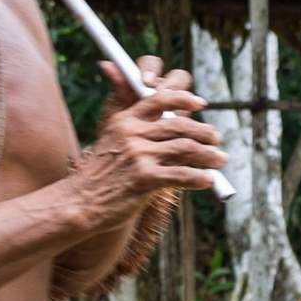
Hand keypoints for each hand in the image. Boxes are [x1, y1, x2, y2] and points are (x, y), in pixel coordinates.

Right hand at [68, 58, 224, 228]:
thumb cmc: (100, 175)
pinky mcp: (145, 178)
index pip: (158, 98)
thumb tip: (172, 126)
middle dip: (204, 131)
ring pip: (186, 148)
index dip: (183, 98)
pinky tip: (207, 180)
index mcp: (125, 120)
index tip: (200, 104)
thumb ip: (138, 130)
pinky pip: (182, 174)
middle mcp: (132, 133)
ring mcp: (139, 155)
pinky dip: (199, 178)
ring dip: (208, 155)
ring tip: (220, 159)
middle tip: (217, 139)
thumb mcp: (112, 142)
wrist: (81, 201)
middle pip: (179, 124)